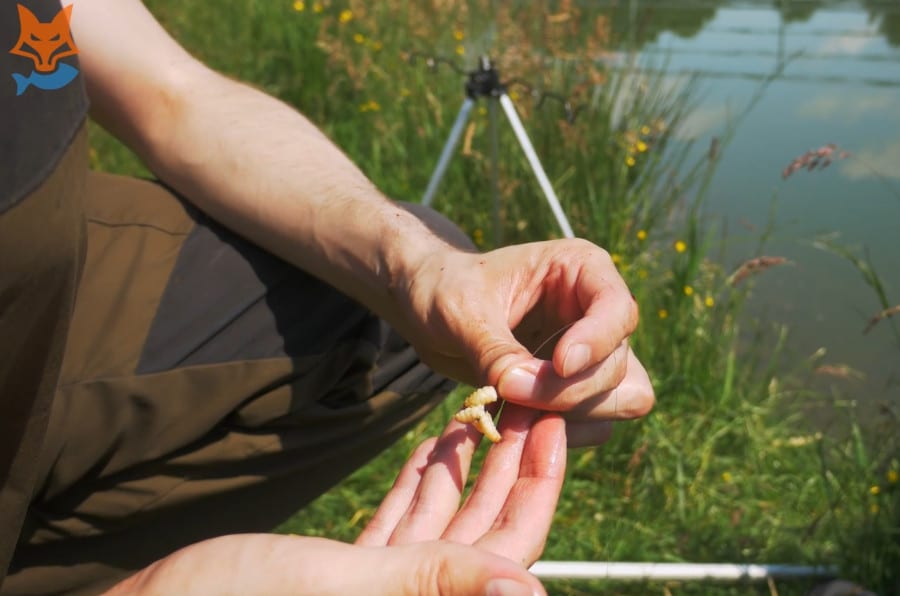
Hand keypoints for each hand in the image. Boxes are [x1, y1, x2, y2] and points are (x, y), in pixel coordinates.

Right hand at [105, 406, 563, 595]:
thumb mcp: (342, 586)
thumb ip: (433, 582)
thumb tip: (530, 592)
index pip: (507, 550)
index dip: (535, 485)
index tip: (550, 424)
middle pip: (483, 530)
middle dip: (506, 466)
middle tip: (522, 404)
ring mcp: (379, 588)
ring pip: (444, 522)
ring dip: (465, 468)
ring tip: (480, 413)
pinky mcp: (346, 573)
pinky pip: (402, 524)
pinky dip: (421, 484)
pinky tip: (435, 447)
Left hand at [395, 238, 653, 444]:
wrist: (429, 309)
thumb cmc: (444, 289)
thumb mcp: (461, 311)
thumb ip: (494, 349)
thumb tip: (522, 387)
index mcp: (580, 269)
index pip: (618, 310)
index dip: (596, 342)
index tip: (558, 364)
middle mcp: (598, 311)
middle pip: (618, 365)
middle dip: (566, 389)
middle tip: (507, 391)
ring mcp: (594, 354)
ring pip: (623, 399)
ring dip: (573, 415)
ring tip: (512, 410)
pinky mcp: (579, 389)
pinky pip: (599, 425)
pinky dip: (563, 433)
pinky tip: (517, 422)